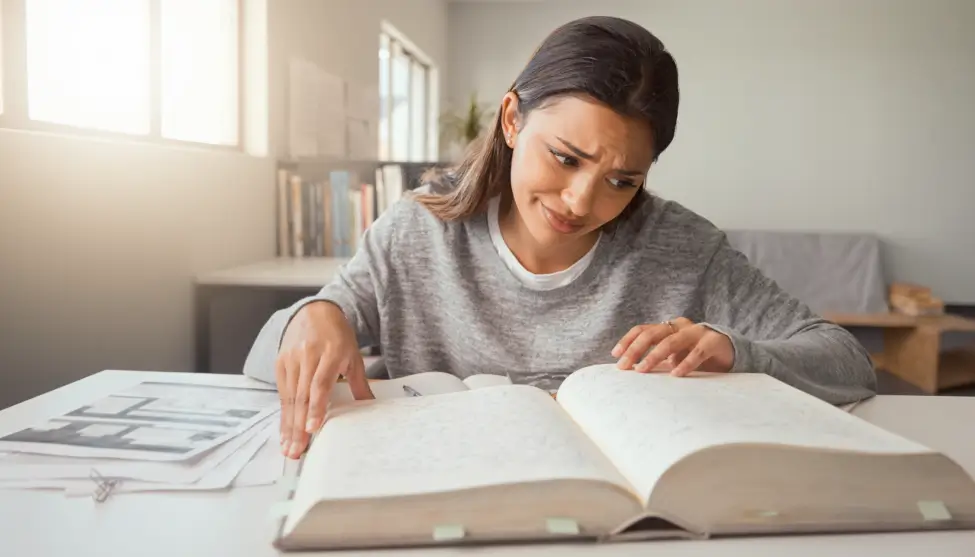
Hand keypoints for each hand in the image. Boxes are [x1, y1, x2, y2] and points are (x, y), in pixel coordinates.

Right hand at [275, 301, 373, 458]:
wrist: (315, 311)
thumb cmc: (337, 335)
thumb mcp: (353, 356)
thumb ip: (360, 382)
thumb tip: (370, 406)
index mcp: (330, 353)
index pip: (320, 384)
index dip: (315, 407)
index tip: (312, 428)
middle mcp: (307, 357)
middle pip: (301, 396)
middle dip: (298, 426)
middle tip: (297, 451)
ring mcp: (291, 359)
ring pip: (289, 397)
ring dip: (288, 425)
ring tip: (289, 448)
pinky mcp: (280, 363)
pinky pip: (282, 393)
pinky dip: (283, 414)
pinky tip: (284, 432)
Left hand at [612, 317, 733, 376]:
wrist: (730, 351)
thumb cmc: (696, 354)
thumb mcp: (673, 355)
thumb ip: (657, 358)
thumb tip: (632, 369)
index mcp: (668, 327)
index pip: (642, 330)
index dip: (627, 341)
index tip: (615, 355)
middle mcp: (680, 326)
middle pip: (652, 334)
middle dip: (635, 350)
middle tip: (624, 366)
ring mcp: (697, 332)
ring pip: (671, 341)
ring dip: (654, 356)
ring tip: (643, 369)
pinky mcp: (713, 341)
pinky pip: (697, 352)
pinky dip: (685, 363)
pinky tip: (676, 374)